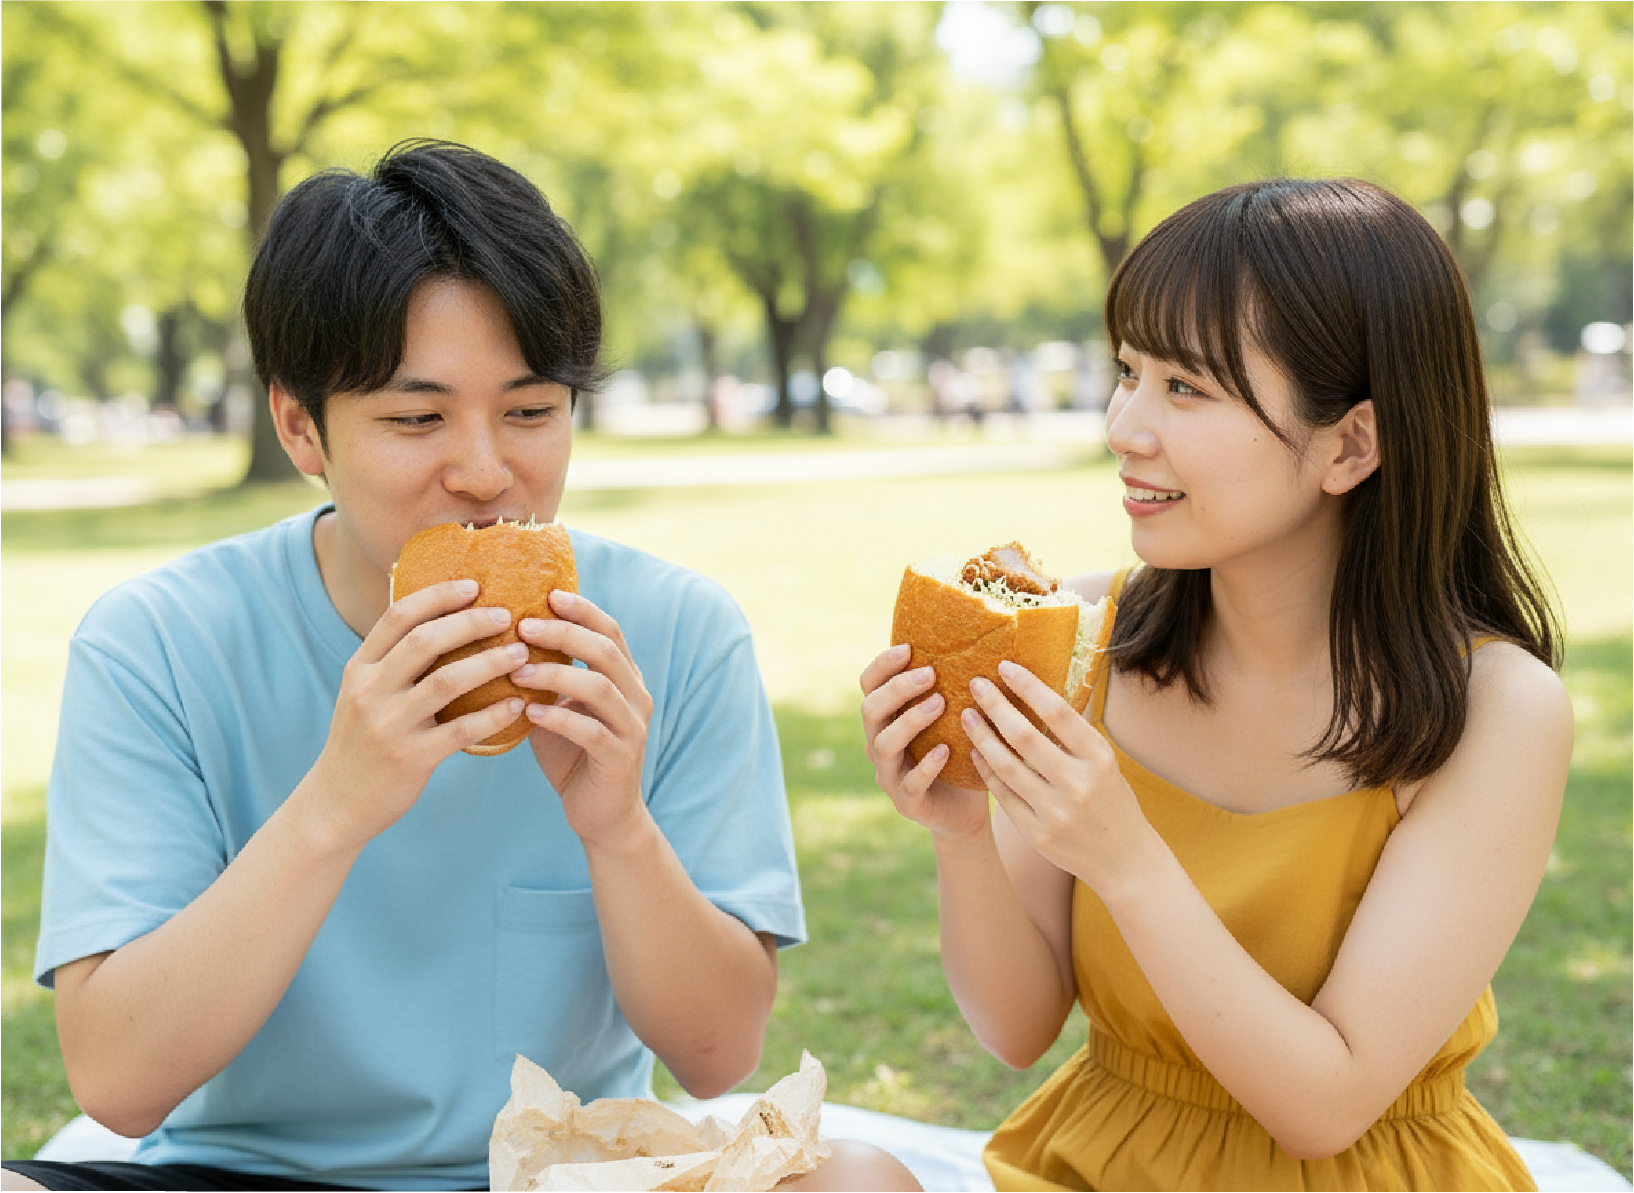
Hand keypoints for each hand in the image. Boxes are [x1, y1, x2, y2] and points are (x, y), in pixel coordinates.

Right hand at [307, 579, 541, 847]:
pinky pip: (461, 730)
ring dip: (489, 663)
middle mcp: (370, 691)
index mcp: (359, 668)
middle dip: (471, 623)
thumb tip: (433, 613)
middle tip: (507, 616)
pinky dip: (493, 714)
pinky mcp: (411, 758)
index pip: (398, 617)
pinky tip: (517, 705)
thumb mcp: (362, 692)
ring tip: (520, 654)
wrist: (337, 803)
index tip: (474, 586)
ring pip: (446, 681)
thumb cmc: (361, 740)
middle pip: (425, 641)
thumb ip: (391, 658)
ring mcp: (389, 725)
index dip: (438, 596)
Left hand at [514, 590, 653, 845]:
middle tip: (522, 625)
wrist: (602, 815)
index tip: (547, 593)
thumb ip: (544, 675)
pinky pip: (590, 731)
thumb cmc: (573, 754)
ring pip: (598, 686)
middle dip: (563, 633)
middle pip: (605, 650)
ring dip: (555, 673)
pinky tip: (529, 712)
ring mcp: (632, 727)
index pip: (609, 630)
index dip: (581, 609)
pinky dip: (558, 718)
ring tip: (517, 669)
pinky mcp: (619, 759)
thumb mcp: (558, 706)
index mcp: (624, 678)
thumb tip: (496, 638)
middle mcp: (635, 696)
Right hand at [860, 644, 991, 839]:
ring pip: (884, 744)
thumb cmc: (961, 755)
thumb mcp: (954, 719)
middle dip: (898, 689)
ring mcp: (890, 775)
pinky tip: (946, 750)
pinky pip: (910, 782)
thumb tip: (987, 644)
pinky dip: (927, 765)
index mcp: (887, 719)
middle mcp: (879, 744)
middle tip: (930, 674)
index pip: (869, 686)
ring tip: (941, 704)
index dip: (882, 666)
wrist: (966, 810)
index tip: (908, 648)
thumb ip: (953, 689)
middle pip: (871, 710)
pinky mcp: (906, 802)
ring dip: (911, 720)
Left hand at [964, 661, 1150, 889]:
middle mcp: (1078, 783)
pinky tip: (976, 752)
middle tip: (975, 684)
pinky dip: (986, 771)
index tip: (1004, 666)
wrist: (1125, 862)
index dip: (1028, 686)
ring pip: (1006, 766)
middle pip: (1024, 736)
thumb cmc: (1113, 801)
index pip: (1058, 712)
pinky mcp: (1038, 834)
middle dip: (995, 706)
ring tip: (967, 716)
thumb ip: (1076, 736)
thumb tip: (1040, 691)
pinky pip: (1003, 795)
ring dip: (982, 737)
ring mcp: (1056, 811)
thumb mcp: (1106, 764)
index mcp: (1099, 758)